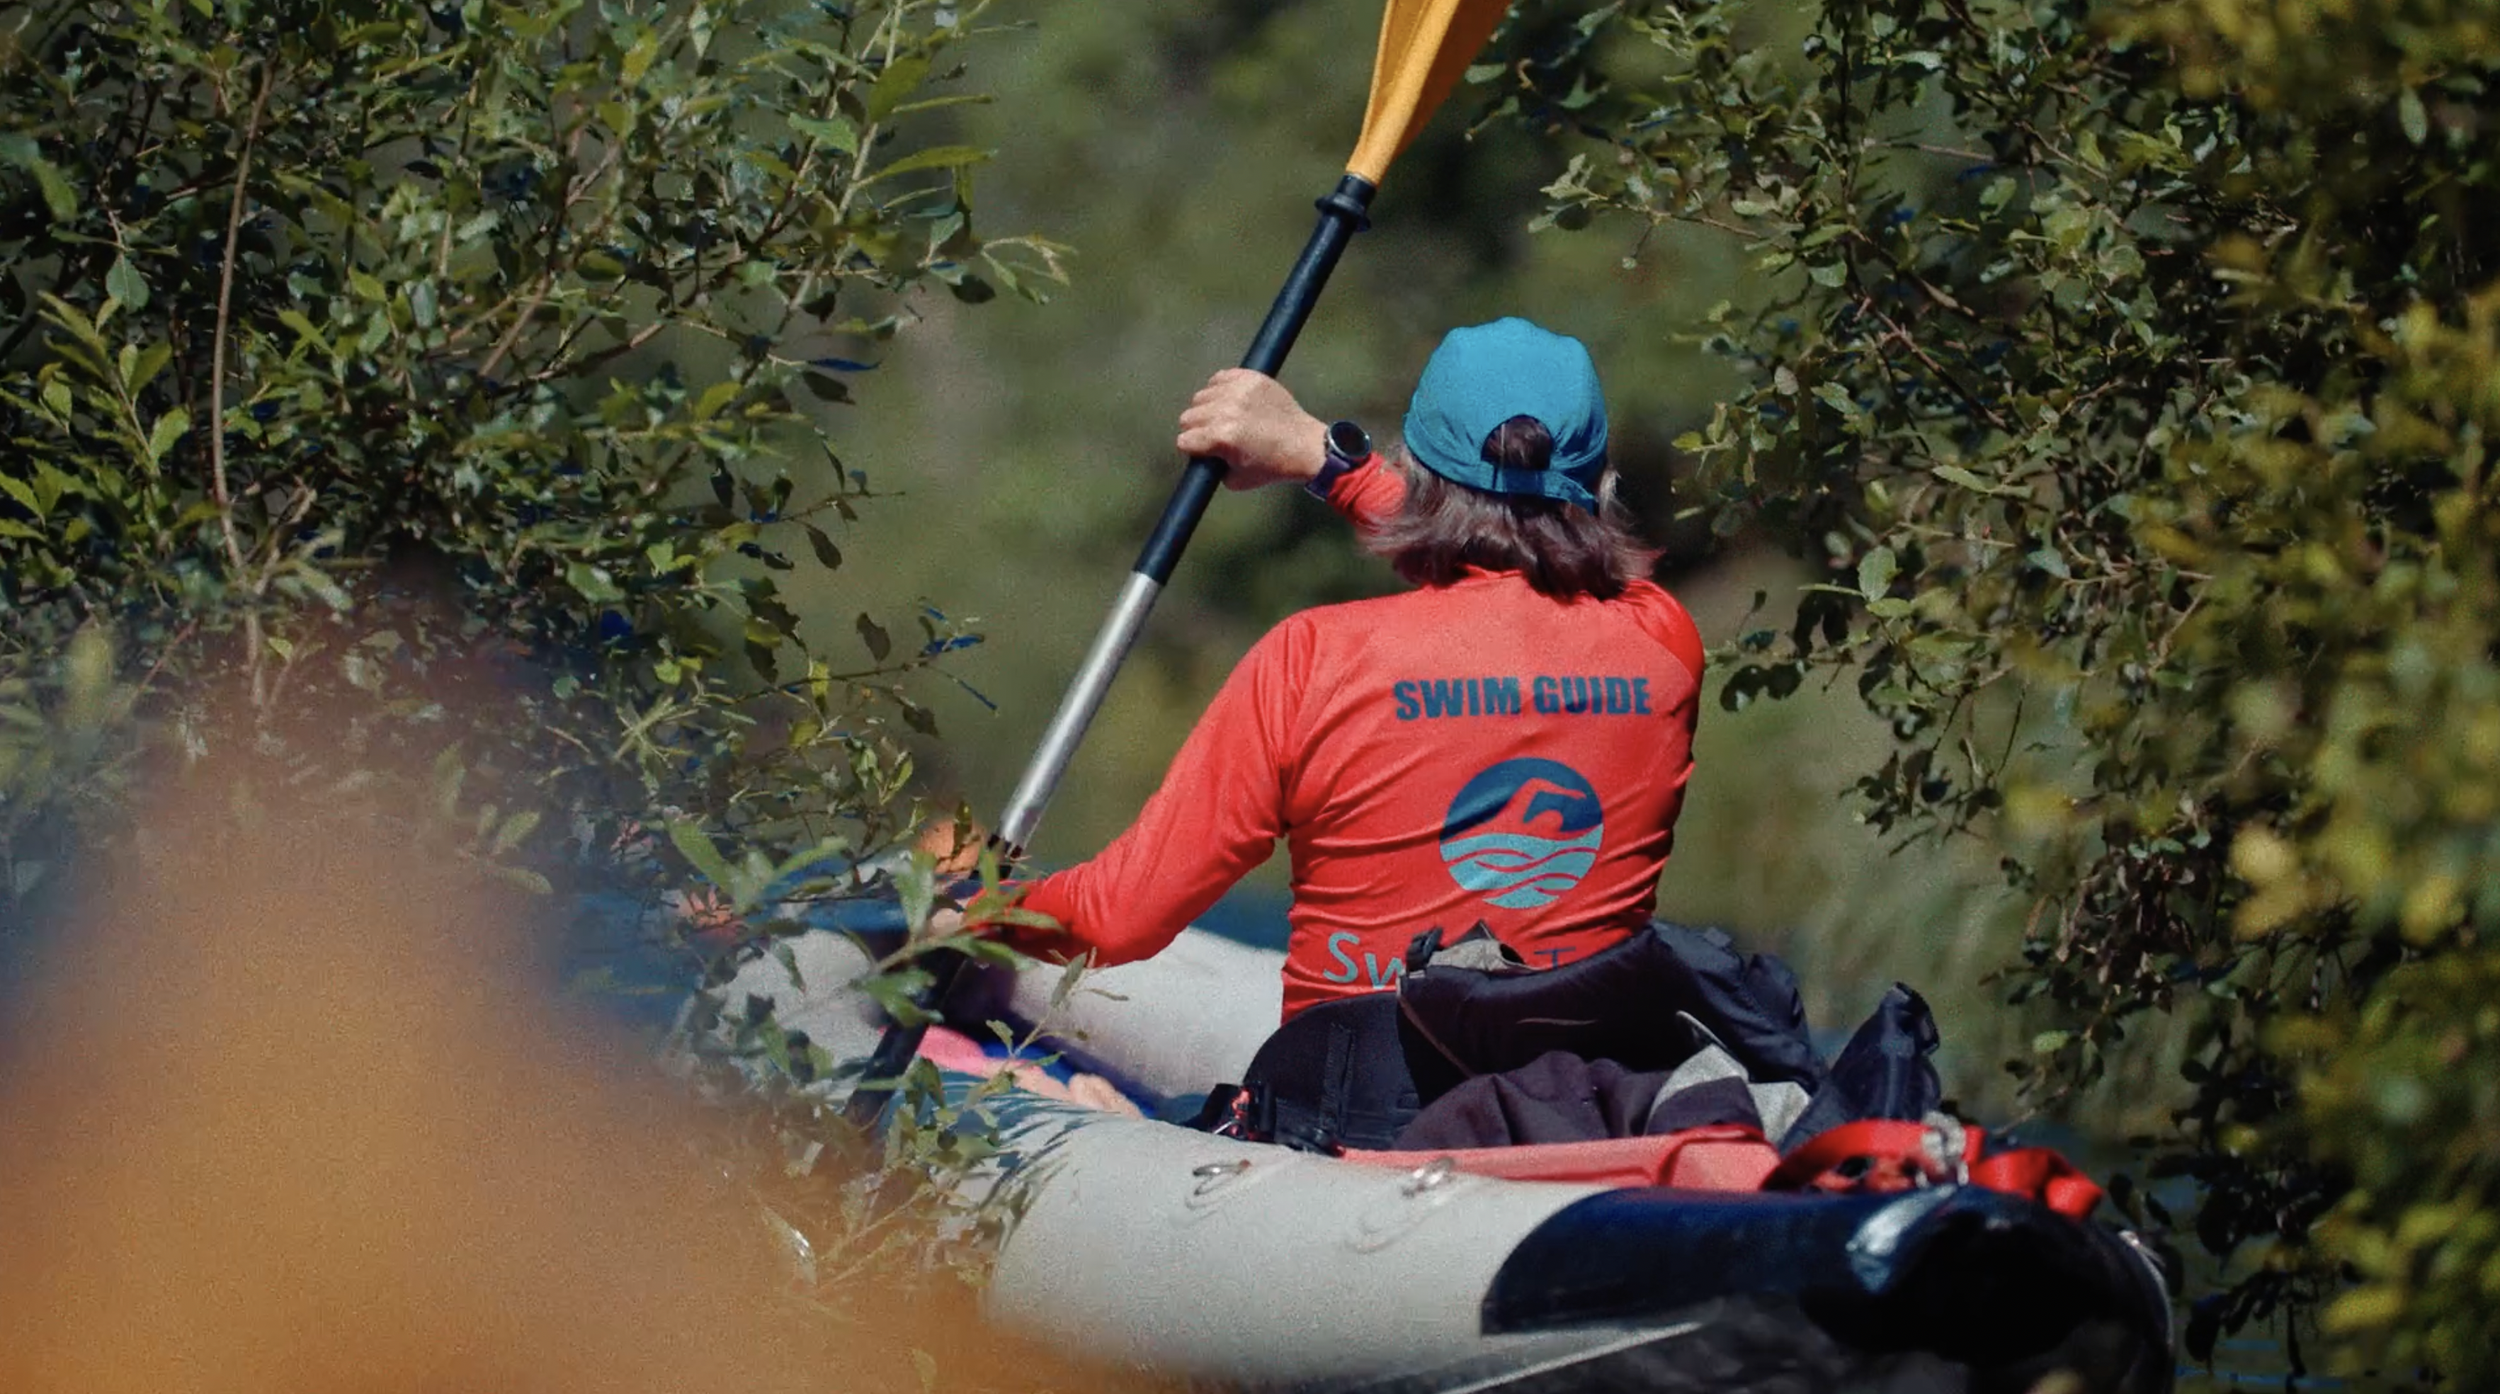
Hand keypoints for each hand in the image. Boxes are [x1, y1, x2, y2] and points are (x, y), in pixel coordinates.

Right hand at [1175, 368, 1328, 490]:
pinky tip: (1232, 400)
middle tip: (1215, 435)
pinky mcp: (1250, 378)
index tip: (1203, 450)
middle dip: (1198, 429)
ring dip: (1209, 408)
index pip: (1184, 440)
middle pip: (1188, 417)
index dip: (1192, 448)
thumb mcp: (1234, 479)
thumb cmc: (1272, 465)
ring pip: (1201, 396)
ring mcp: (1239, 391)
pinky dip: (1221, 388)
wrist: (1304, 445)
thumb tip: (1200, 452)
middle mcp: (1227, 411)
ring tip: (1226, 417)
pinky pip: (1219, 377)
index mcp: (1222, 437)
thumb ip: (1211, 465)